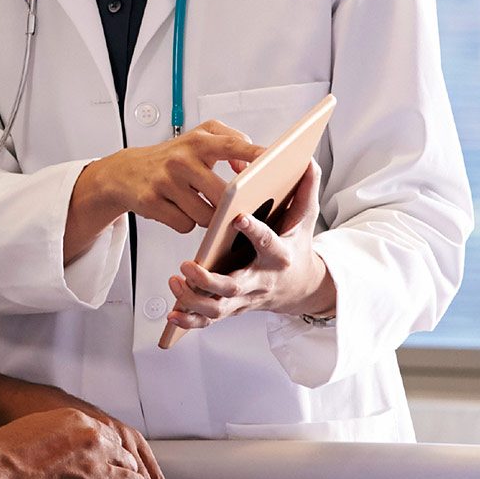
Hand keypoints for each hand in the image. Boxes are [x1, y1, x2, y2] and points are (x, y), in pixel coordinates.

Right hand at [0, 407, 162, 478]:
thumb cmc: (6, 451)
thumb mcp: (43, 425)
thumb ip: (69, 432)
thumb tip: (79, 446)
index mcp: (82, 422)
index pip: (117, 440)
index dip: (116, 457)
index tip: (111, 467)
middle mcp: (94, 442)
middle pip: (129, 460)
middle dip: (126, 474)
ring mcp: (95, 470)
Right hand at [65, 120, 258, 260]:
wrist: (125, 172)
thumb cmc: (171, 158)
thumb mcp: (199, 139)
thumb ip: (230, 142)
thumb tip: (247, 166)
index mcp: (199, 141)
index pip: (233, 145)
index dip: (255, 154)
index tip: (275, 161)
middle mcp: (182, 159)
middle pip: (223, 194)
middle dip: (229, 205)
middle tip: (226, 204)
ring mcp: (165, 181)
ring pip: (205, 215)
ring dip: (206, 217)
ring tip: (194, 203)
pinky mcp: (152, 202)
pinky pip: (184, 225)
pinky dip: (185, 222)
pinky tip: (176, 209)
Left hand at [164, 162, 333, 334]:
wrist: (301, 287)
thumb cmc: (297, 246)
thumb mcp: (306, 218)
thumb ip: (305, 189)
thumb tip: (306, 159)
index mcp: (279, 256)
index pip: (268, 244)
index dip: (255, 232)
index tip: (239, 217)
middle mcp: (260, 281)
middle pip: (234, 286)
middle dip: (209, 280)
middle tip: (188, 265)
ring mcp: (244, 298)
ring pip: (217, 308)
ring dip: (193, 299)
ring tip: (176, 280)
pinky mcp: (232, 308)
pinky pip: (209, 320)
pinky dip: (190, 319)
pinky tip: (172, 312)